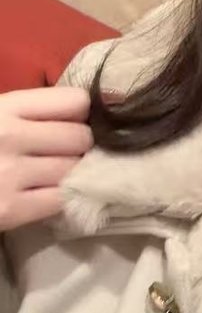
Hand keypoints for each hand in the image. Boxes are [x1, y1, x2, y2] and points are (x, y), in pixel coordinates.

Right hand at [0, 86, 94, 230]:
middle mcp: (10, 137)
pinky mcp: (9, 211)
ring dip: (69, 174)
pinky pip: (60, 200)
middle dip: (76, 146)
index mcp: (4, 107)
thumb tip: (82, 110)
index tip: (68, 121)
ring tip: (49, 173)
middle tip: (61, 153)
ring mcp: (10, 175)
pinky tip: (41, 194)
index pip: (75, 101)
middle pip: (80, 138)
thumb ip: (27, 111)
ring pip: (74, 171)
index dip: (78, 113)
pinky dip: (58, 198)